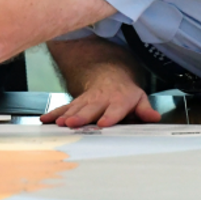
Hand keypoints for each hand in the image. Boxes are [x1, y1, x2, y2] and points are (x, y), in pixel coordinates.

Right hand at [40, 82, 159, 127]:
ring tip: (59, 123)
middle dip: (81, 116)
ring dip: (66, 116)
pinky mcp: (76, 103)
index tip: (103, 123)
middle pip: (90, 110)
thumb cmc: (125, 93)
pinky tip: (46, 119)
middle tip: (73, 123)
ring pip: (75, 109)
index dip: (109, 116)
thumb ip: (145, 110)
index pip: (114, 110)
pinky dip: (54, 113)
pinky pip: (64, 108)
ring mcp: (86, 101)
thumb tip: (154, 117)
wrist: (108, 76)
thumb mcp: (139, 98)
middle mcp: (100, 101)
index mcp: (118, 101)